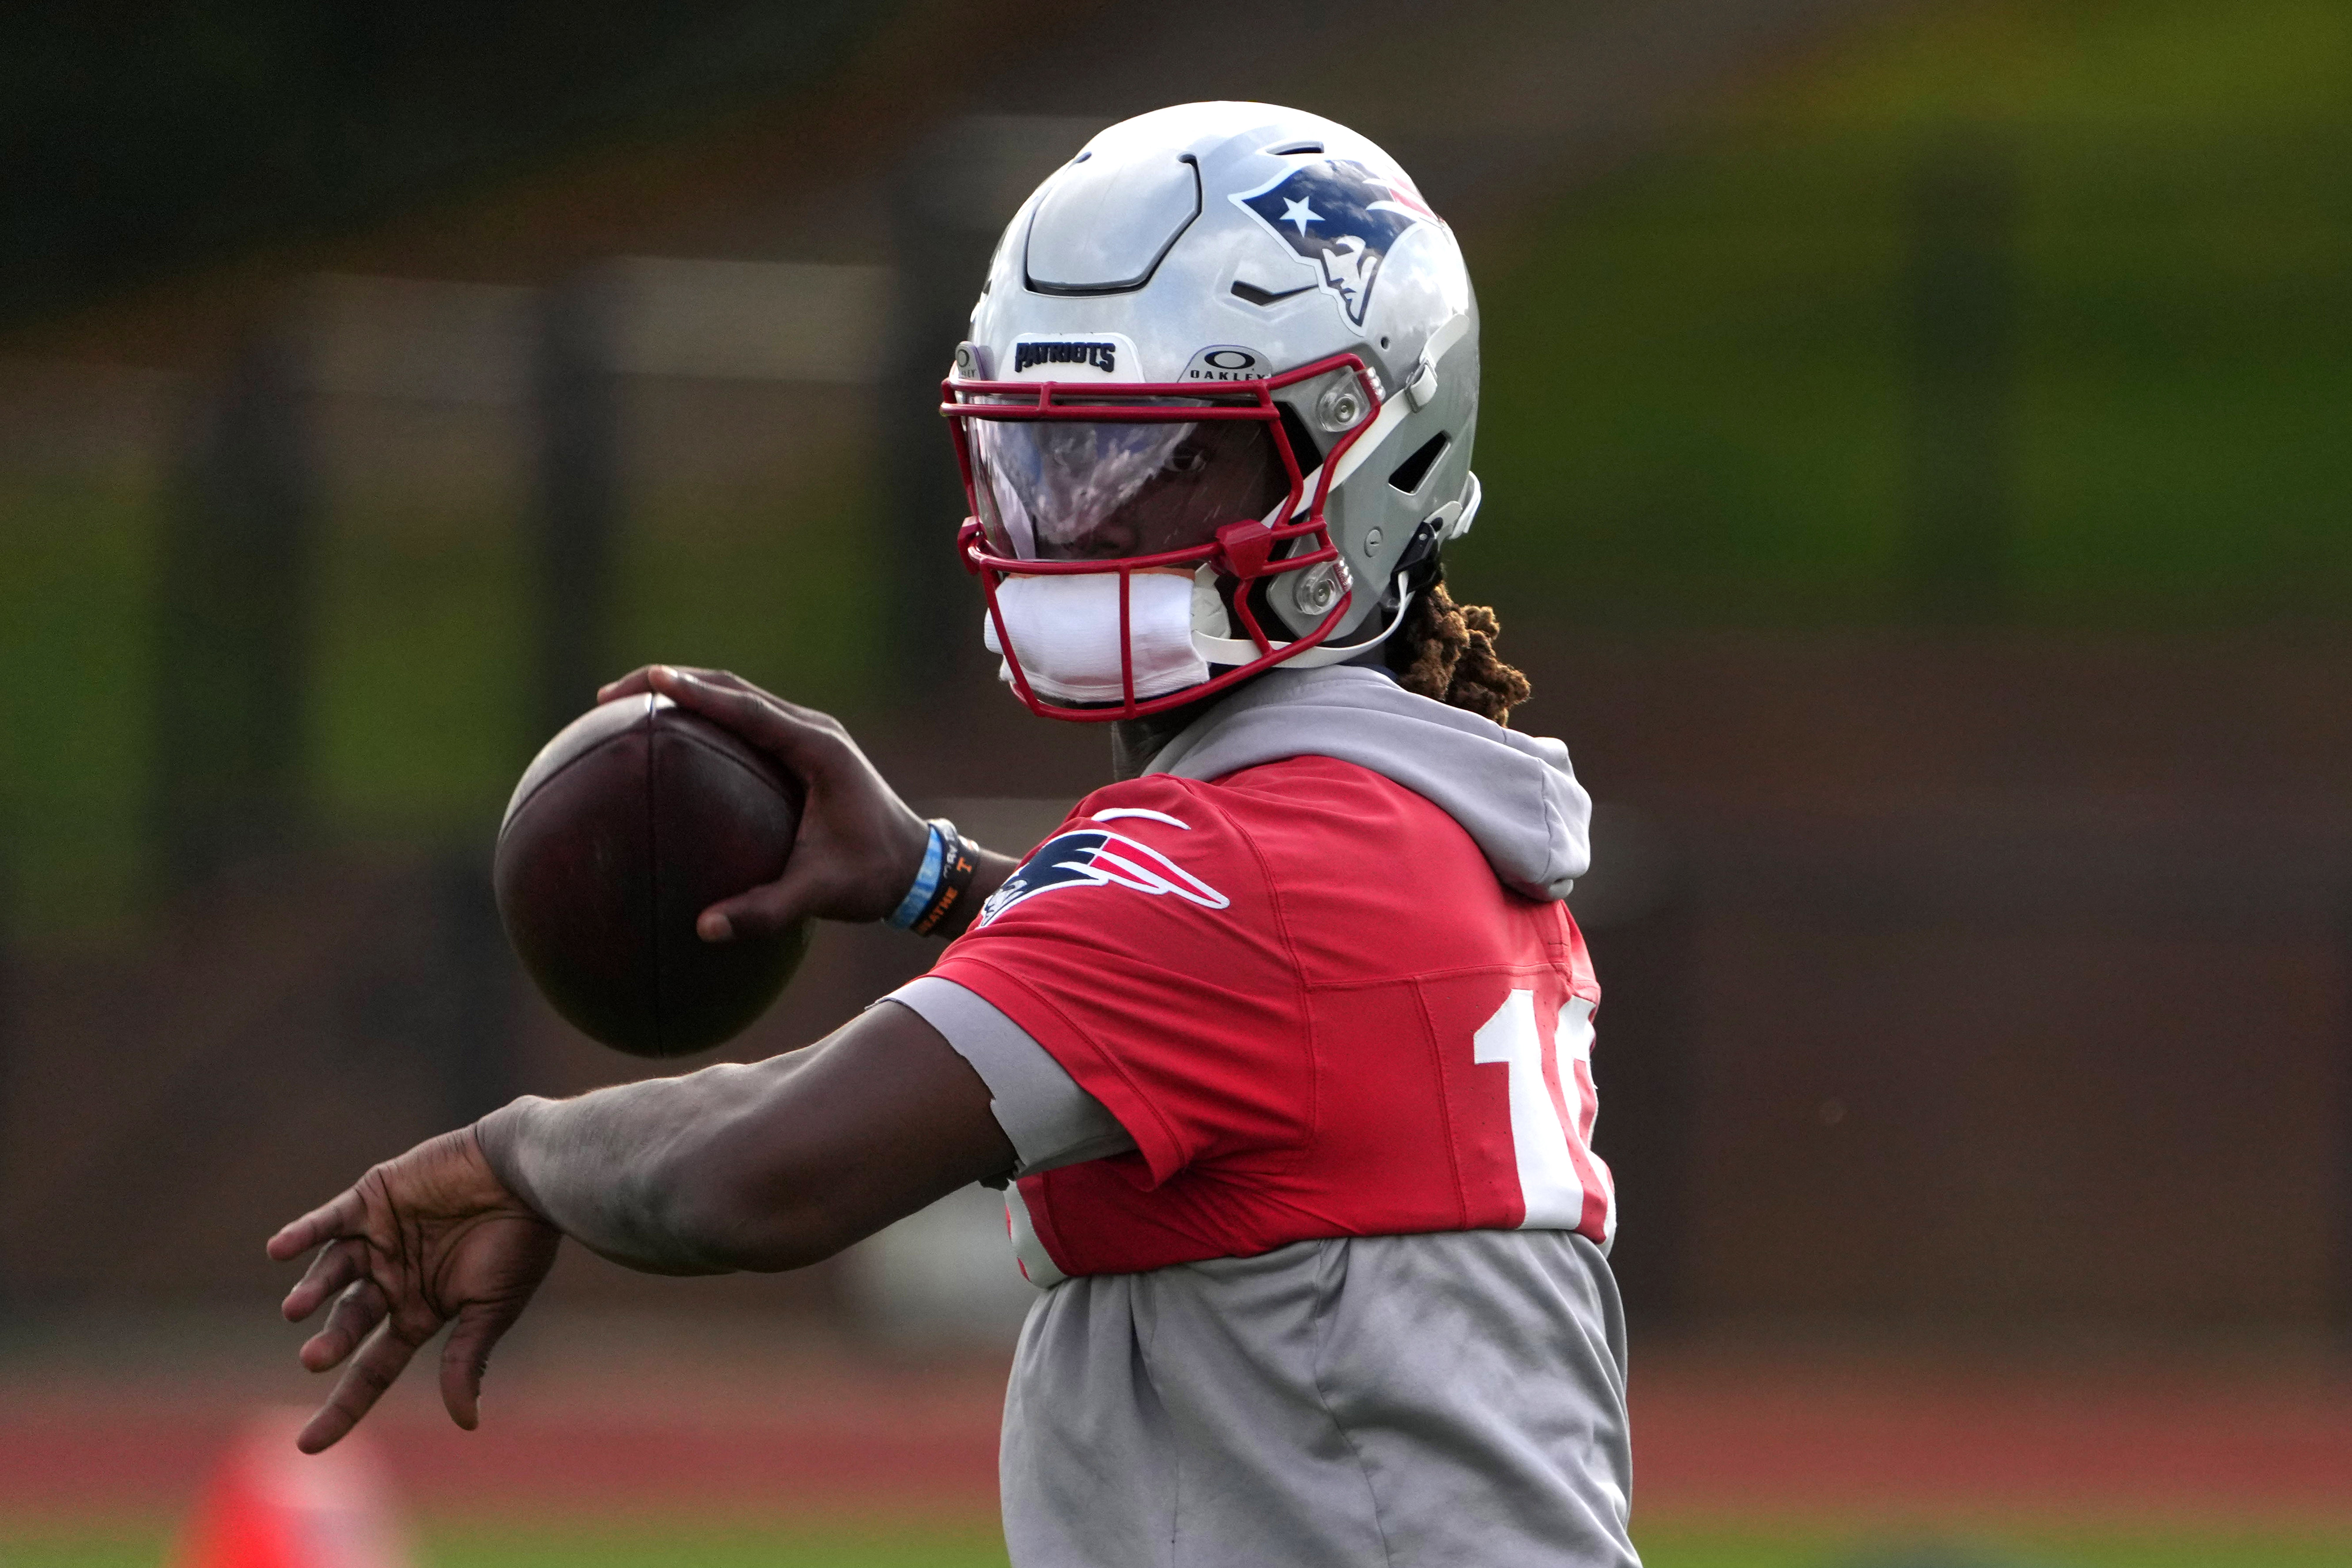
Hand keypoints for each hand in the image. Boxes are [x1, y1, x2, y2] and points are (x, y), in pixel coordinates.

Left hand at [267, 1128, 558, 1452]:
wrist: (528, 1176)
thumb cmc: (521, 1241)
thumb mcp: (493, 1308)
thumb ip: (467, 1358)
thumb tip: (466, 1423)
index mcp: (420, 1311)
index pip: (374, 1369)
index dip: (342, 1406)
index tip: (306, 1445)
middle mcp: (393, 1279)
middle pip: (349, 1321)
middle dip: (331, 1342)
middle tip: (314, 1359)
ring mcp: (380, 1238)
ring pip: (332, 1272)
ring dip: (311, 1292)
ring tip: (295, 1310)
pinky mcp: (373, 1197)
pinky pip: (329, 1220)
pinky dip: (303, 1233)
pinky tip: (280, 1250)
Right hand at [597, 665, 932, 940]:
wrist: (917, 868)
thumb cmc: (872, 876)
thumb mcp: (821, 893)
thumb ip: (766, 910)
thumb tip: (705, 929)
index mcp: (819, 750)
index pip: (749, 710)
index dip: (699, 692)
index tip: (654, 681)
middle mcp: (813, 731)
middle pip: (734, 689)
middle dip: (676, 682)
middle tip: (614, 695)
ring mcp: (808, 736)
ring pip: (739, 699)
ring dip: (688, 693)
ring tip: (628, 704)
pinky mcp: (802, 749)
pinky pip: (747, 721)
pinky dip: (708, 717)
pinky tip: (671, 739)